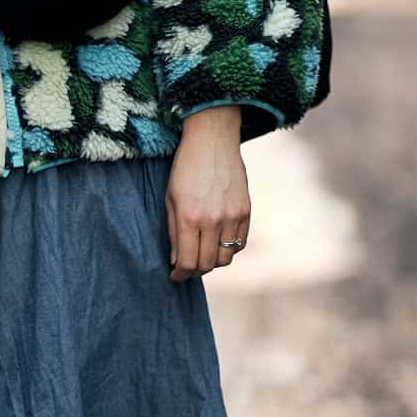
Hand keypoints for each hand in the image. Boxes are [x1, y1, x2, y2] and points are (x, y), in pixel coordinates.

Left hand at [165, 107, 250, 281]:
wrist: (213, 140)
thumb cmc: (186, 167)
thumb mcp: (170, 198)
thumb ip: (174, 232)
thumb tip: (175, 260)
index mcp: (190, 217)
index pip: (187, 262)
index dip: (180, 275)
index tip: (175, 276)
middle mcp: (213, 220)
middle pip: (207, 264)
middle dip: (194, 271)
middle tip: (186, 267)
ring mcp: (232, 217)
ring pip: (226, 258)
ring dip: (213, 261)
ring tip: (202, 254)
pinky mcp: (246, 211)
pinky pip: (240, 243)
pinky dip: (229, 248)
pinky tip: (218, 242)